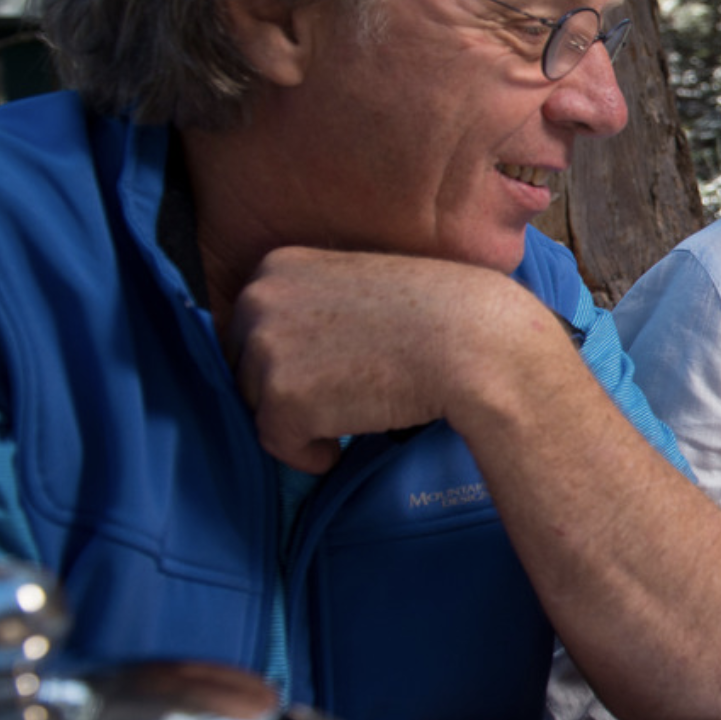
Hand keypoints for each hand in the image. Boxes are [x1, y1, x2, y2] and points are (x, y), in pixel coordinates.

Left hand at [226, 247, 552, 471]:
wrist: (473, 341)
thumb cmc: (437, 313)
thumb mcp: (359, 284)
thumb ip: (315, 305)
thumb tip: (293, 352)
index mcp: (276, 266)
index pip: (252, 328)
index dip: (290, 359)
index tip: (330, 370)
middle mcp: (258, 299)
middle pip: (247, 368)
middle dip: (289, 391)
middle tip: (345, 395)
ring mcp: (266, 349)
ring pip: (260, 407)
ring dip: (303, 420)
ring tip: (355, 411)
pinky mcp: (282, 399)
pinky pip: (278, 445)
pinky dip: (309, 454)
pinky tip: (345, 443)